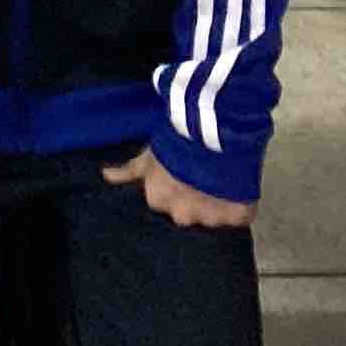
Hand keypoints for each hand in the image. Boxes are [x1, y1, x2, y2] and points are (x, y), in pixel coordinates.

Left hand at [105, 146, 254, 229]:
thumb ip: (128, 169)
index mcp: (157, 199)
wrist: (213, 126)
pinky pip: (239, 218)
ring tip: (223, 179)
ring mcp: (210, 218)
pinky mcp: (237, 216)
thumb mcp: (149, 151)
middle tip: (203, 176)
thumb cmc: (176, 135)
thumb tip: (105, 175)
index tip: (183, 174)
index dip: (176, 188)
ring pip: (214, 218)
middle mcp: (182, 215)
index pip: (165, 203)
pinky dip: (240, 206)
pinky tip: (239, 187)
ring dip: (218, 204)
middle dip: (195, 200)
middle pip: (189, 214)